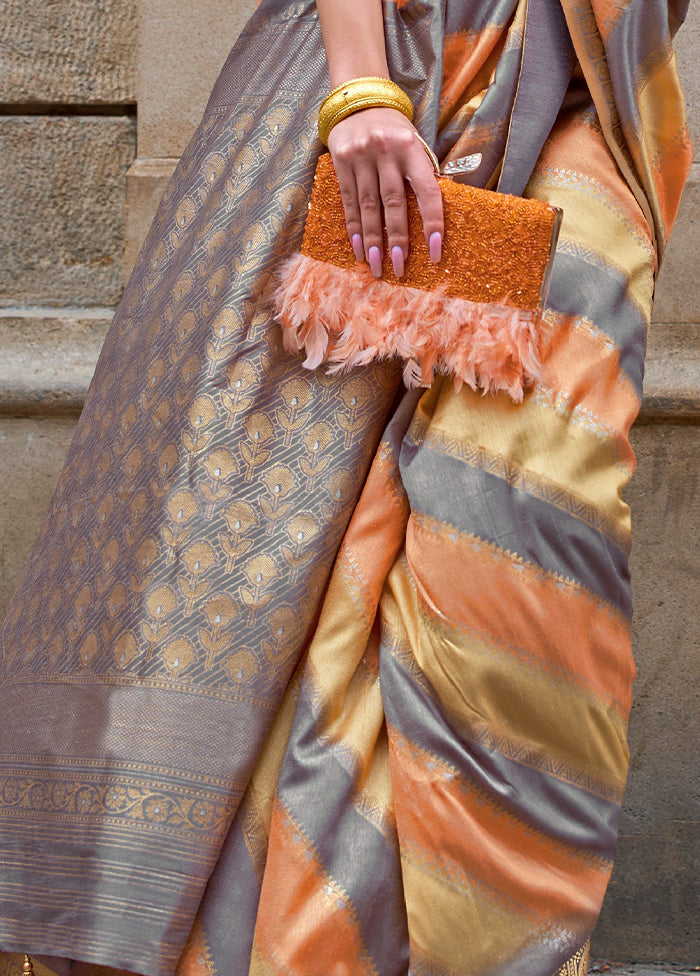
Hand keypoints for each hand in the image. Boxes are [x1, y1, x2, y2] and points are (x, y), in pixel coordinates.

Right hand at [327, 107, 443, 277]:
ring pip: (369, 207)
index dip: (432, 223)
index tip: (434, 252)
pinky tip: (357, 248)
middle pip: (394, 204)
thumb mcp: (414, 142)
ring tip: (375, 266)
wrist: (358, 99)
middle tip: (399, 269)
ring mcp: (362, 156)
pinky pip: (349, 201)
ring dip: (373, 240)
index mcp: (412, 147)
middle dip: (398, 240)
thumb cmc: (394, 129)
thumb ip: (422, 172)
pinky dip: (354, 227)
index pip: (427, 191)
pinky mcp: (341, 162)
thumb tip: (434, 214)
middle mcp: (386, 151)